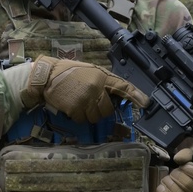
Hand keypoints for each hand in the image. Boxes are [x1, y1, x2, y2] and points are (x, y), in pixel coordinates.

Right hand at [23, 57, 145, 123]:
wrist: (46, 76)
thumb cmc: (68, 72)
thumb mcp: (89, 71)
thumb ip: (102, 82)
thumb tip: (115, 95)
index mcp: (101, 76)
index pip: (123, 86)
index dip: (136, 96)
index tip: (146, 103)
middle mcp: (96, 88)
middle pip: (108, 109)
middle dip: (101, 109)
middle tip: (90, 101)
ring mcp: (86, 99)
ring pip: (97, 117)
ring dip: (90, 114)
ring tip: (80, 102)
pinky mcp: (76, 109)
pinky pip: (83, 120)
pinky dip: (79, 116)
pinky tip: (72, 106)